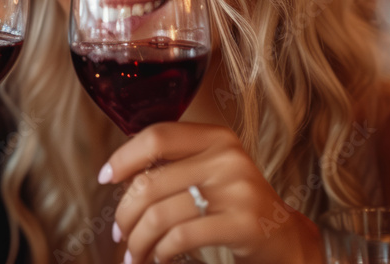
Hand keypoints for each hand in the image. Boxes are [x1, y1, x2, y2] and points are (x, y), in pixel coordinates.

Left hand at [102, 122, 321, 263]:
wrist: (284, 236)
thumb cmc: (234, 203)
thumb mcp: (211, 170)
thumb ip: (174, 164)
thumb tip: (118, 174)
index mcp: (217, 137)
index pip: (157, 137)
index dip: (124, 157)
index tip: (106, 178)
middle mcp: (228, 158)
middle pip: (151, 182)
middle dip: (125, 214)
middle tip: (119, 234)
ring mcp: (238, 190)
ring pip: (160, 214)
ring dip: (138, 241)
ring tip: (134, 254)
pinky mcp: (242, 223)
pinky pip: (181, 237)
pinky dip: (161, 251)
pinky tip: (159, 258)